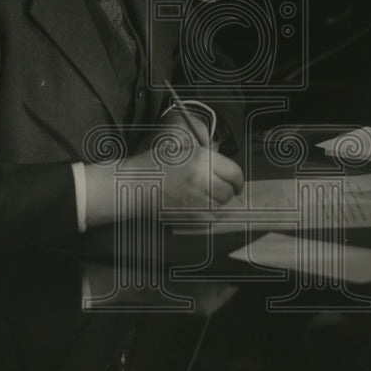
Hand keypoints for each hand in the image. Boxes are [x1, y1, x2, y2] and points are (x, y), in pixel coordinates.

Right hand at [83, 125, 243, 225]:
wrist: (132, 184)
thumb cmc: (154, 166)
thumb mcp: (182, 152)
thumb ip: (205, 159)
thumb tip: (226, 172)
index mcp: (202, 158)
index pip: (234, 172)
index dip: (238, 181)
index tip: (237, 185)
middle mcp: (202, 178)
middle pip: (228, 191)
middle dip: (226, 192)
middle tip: (217, 191)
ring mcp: (196, 198)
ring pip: (220, 206)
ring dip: (216, 204)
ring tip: (202, 198)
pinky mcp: (188, 215)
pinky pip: (209, 219)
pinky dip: (207, 215)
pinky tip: (195, 208)